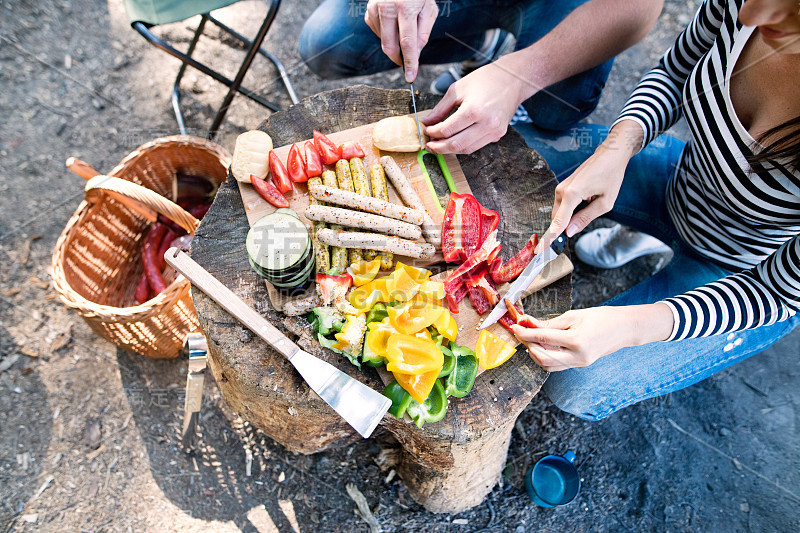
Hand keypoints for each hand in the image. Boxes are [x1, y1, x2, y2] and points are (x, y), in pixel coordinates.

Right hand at [365, 0, 437, 81]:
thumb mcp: (429, 9)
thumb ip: (423, 33)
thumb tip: (415, 54)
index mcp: (406, 7)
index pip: (407, 43)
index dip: (409, 62)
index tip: (410, 76)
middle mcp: (387, 8)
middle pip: (390, 46)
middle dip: (399, 58)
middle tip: (407, 62)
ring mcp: (375, 9)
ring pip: (383, 41)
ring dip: (394, 44)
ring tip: (404, 28)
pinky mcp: (369, 11)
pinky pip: (377, 32)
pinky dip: (386, 34)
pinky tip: (393, 24)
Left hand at [421, 60, 525, 153]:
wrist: (513, 79)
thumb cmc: (485, 80)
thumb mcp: (457, 89)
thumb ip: (440, 108)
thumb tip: (426, 122)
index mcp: (474, 110)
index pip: (447, 130)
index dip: (433, 133)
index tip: (426, 131)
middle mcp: (486, 124)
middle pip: (456, 144)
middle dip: (439, 147)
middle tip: (429, 145)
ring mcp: (494, 131)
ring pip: (467, 149)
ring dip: (451, 149)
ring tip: (439, 145)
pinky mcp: (498, 134)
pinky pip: (477, 145)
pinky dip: (464, 145)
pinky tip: (455, 140)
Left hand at [511, 304, 673, 371]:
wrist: (625, 328)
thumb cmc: (602, 317)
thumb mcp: (574, 315)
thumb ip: (550, 323)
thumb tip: (528, 323)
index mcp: (577, 341)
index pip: (543, 339)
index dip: (525, 333)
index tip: (515, 327)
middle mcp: (578, 356)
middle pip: (542, 358)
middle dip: (527, 346)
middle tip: (521, 333)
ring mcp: (580, 363)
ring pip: (548, 365)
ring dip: (534, 353)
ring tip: (530, 338)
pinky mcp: (580, 365)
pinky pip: (556, 365)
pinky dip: (545, 356)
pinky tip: (542, 345)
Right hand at [534, 120, 643, 252]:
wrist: (610, 154)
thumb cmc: (611, 176)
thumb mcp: (605, 203)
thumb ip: (585, 218)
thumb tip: (569, 232)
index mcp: (572, 194)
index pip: (558, 223)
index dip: (549, 239)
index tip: (539, 251)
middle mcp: (562, 191)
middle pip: (557, 219)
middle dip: (564, 228)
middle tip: (579, 227)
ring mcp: (561, 188)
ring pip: (559, 213)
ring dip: (570, 217)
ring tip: (592, 205)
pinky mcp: (563, 186)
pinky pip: (562, 205)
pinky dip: (570, 211)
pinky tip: (588, 201)